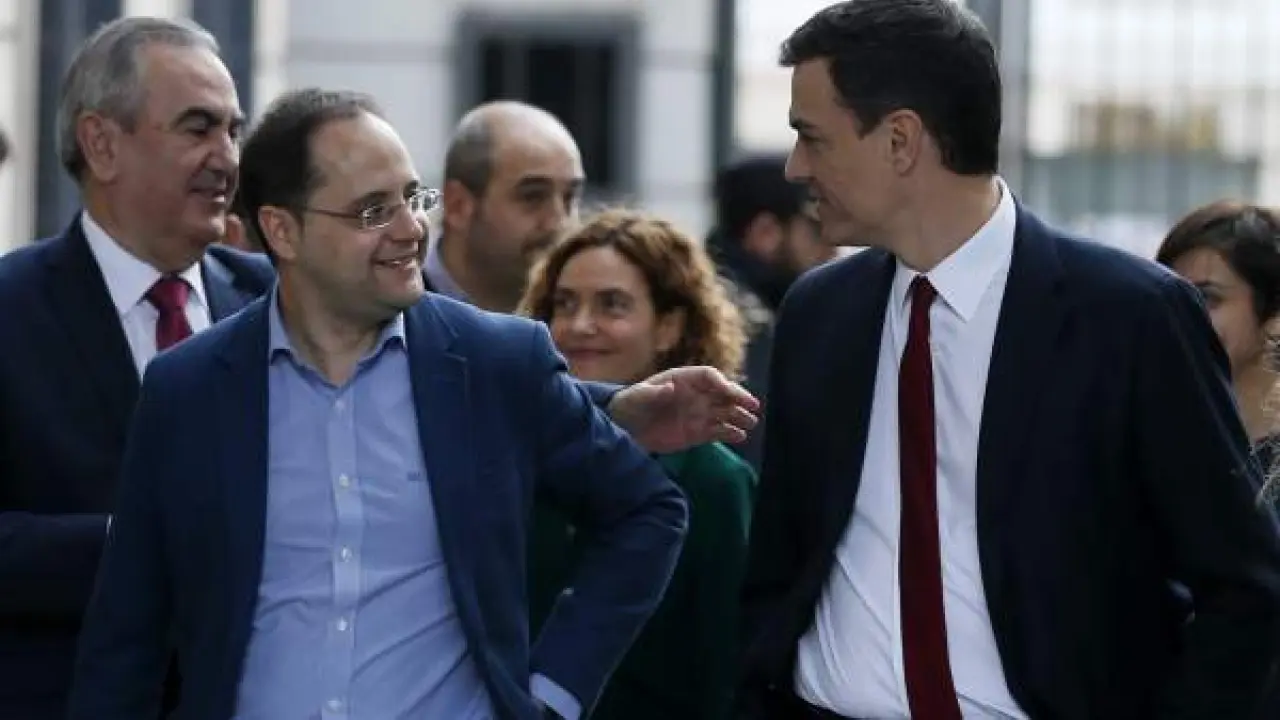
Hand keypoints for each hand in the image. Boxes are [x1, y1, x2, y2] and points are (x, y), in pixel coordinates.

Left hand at [607, 366, 759, 453]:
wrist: (625, 429)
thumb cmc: (630, 405)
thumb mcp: (637, 397)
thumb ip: (652, 393)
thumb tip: (670, 387)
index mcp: (683, 379)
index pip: (709, 376)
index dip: (721, 382)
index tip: (729, 392)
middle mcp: (696, 394)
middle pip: (723, 393)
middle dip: (739, 397)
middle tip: (753, 406)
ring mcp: (699, 414)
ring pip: (725, 412)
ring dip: (739, 416)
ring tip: (752, 422)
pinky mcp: (698, 433)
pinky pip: (718, 432)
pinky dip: (730, 434)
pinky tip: (740, 437)